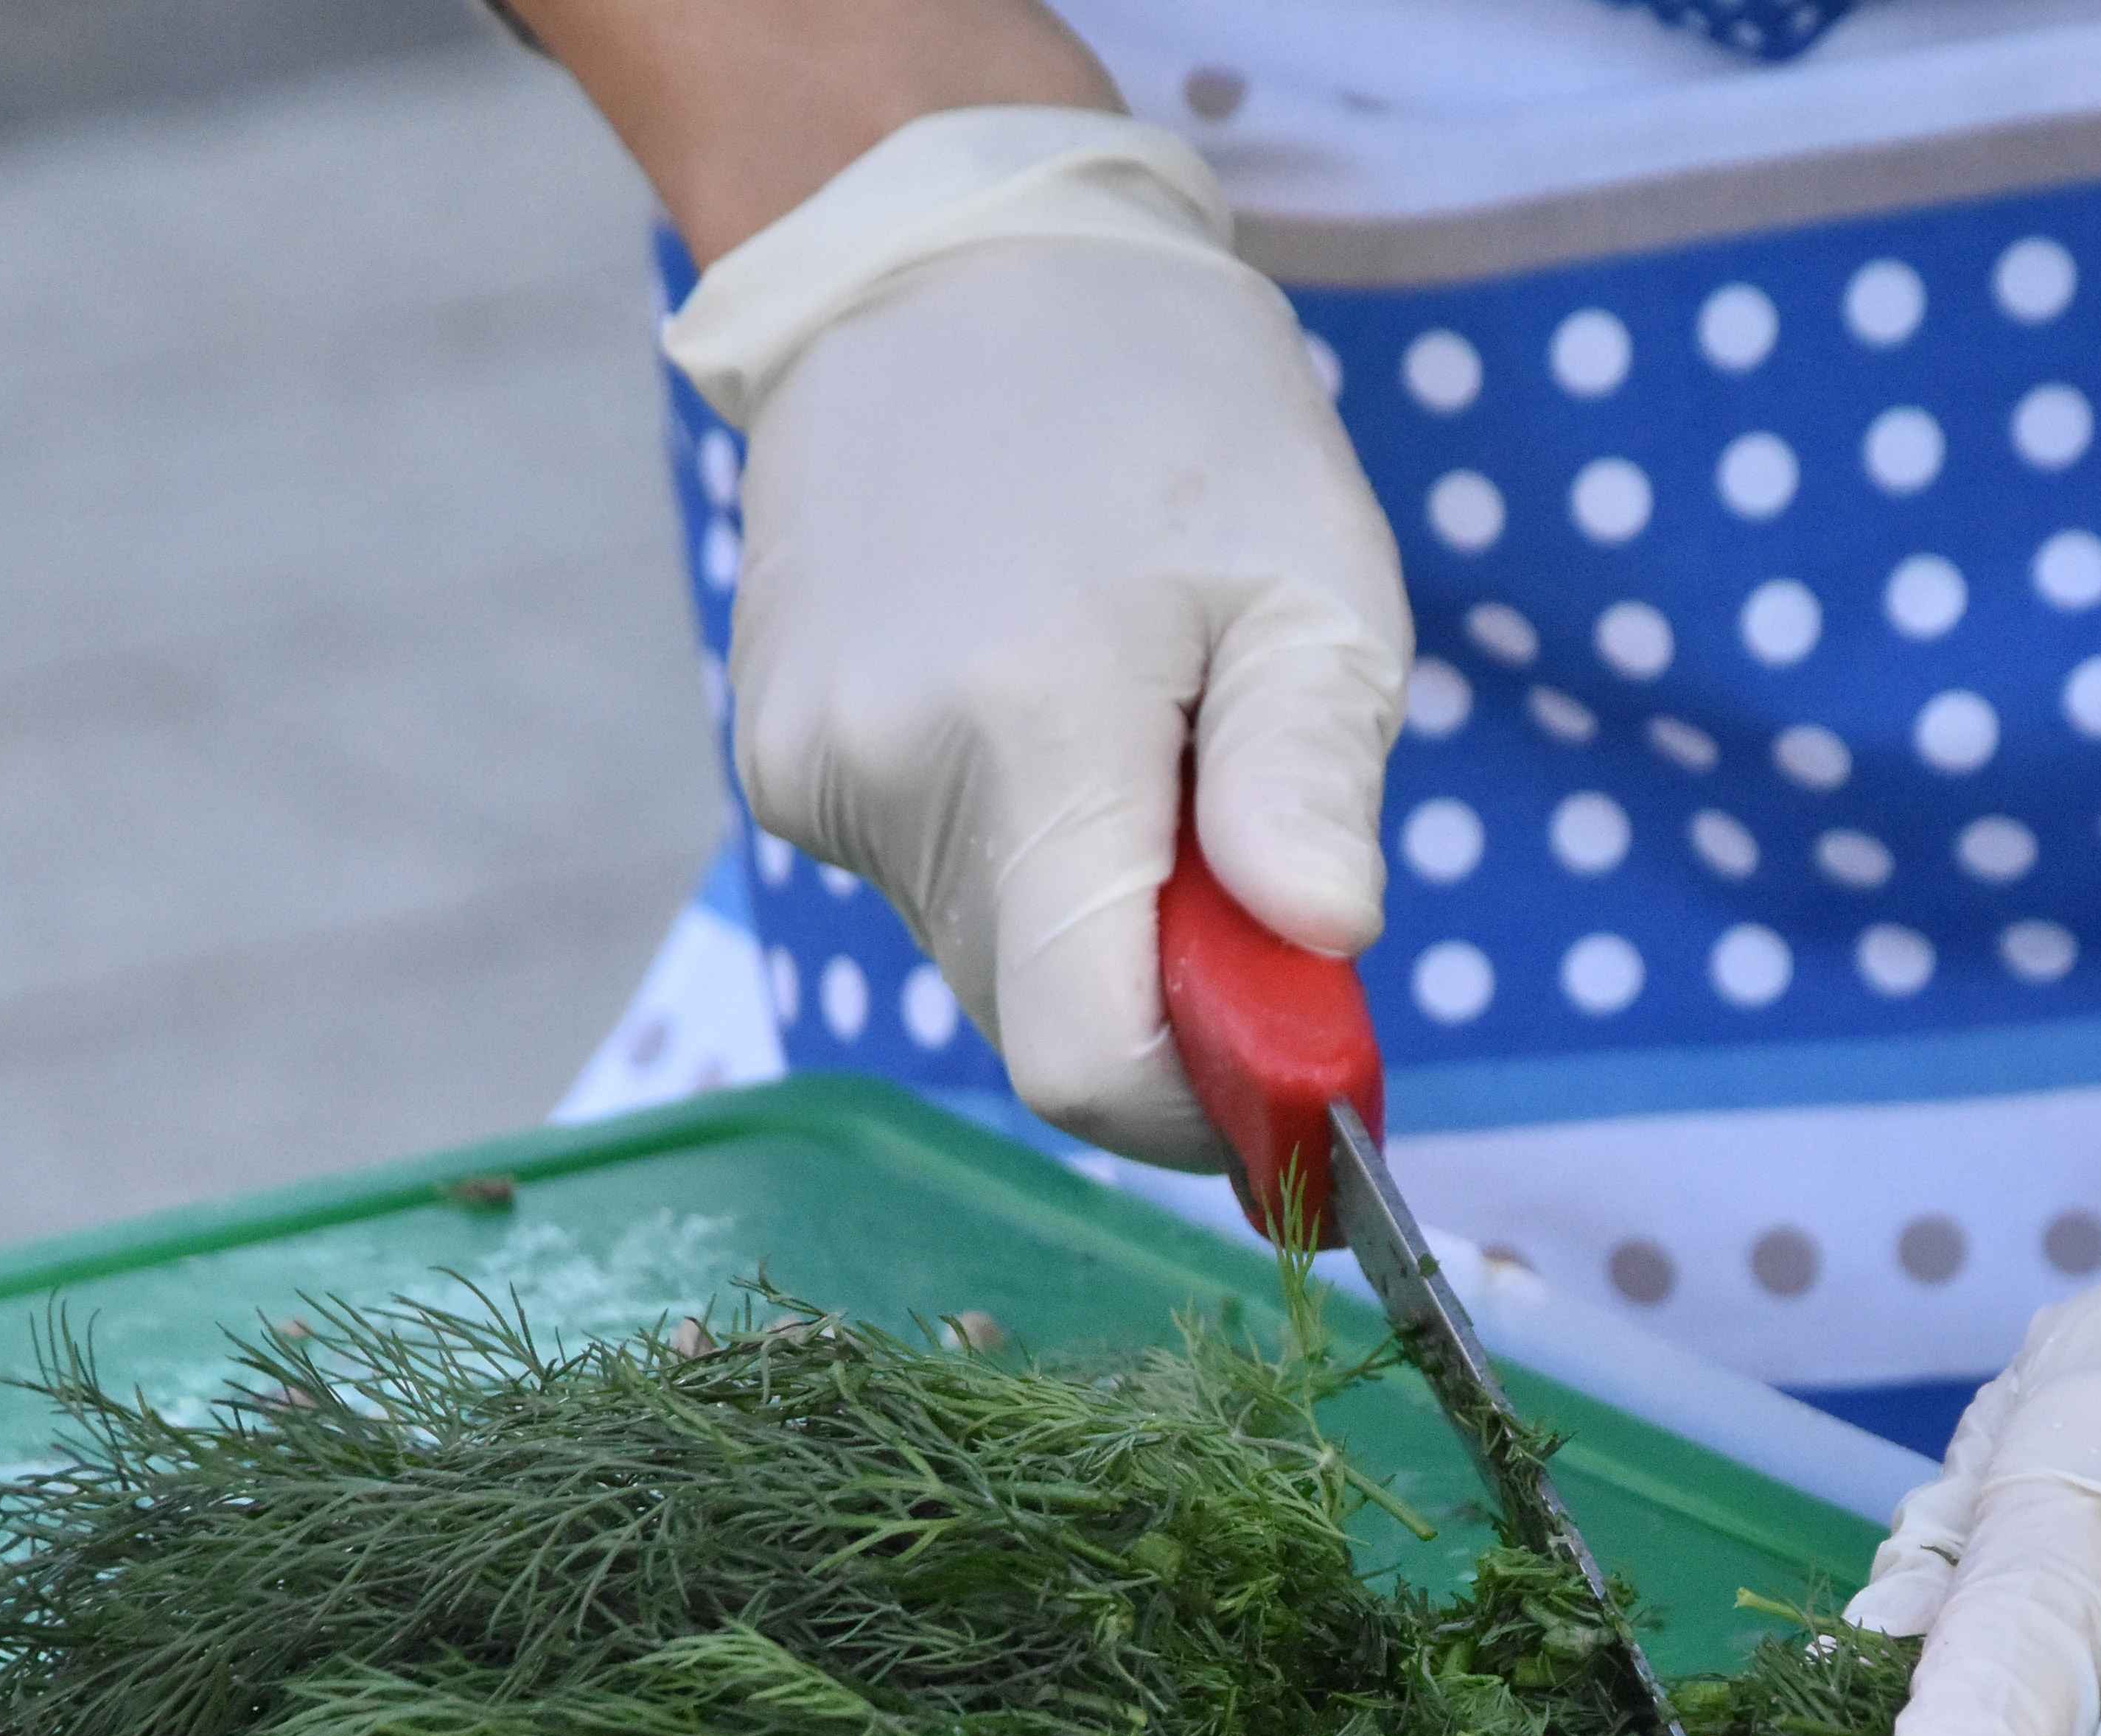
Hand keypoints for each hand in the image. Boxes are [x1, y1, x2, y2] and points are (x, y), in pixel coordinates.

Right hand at [664, 111, 1409, 1167]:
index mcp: (1030, 736)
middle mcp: (882, 776)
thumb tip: (1325, 945)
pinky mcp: (775, 757)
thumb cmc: (1172, 412)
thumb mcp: (1311, 577)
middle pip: (1040, 1015)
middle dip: (1159, 980)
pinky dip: (1007, 833)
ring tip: (1126, 712)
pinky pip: (925, 870)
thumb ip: (1311, 780)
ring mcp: (805, 770)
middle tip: (1231, 827)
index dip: (1201, 1110)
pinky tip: (1031, 683)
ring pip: (983, 948)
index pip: (1087, 1062)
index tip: (1283, 1069)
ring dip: (1082, 895)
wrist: (952, 261)